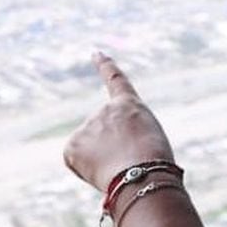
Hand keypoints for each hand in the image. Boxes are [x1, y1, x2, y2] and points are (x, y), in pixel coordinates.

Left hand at [63, 53, 175, 192]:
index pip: (116, 80)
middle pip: (102, 135)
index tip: (96, 53)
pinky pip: (76, 162)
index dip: (105, 66)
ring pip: (90, 150)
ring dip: (101, 163)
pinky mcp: (72, 145)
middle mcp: (104, 110)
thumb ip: (123, 141)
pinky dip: (86, 172)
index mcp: (129, 106)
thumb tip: (99, 156)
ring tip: (119, 169)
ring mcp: (87, 126)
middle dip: (110, 151)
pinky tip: (102, 173)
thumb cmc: (153, 165)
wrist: (143, 174)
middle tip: (128, 164)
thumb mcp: (147, 144)